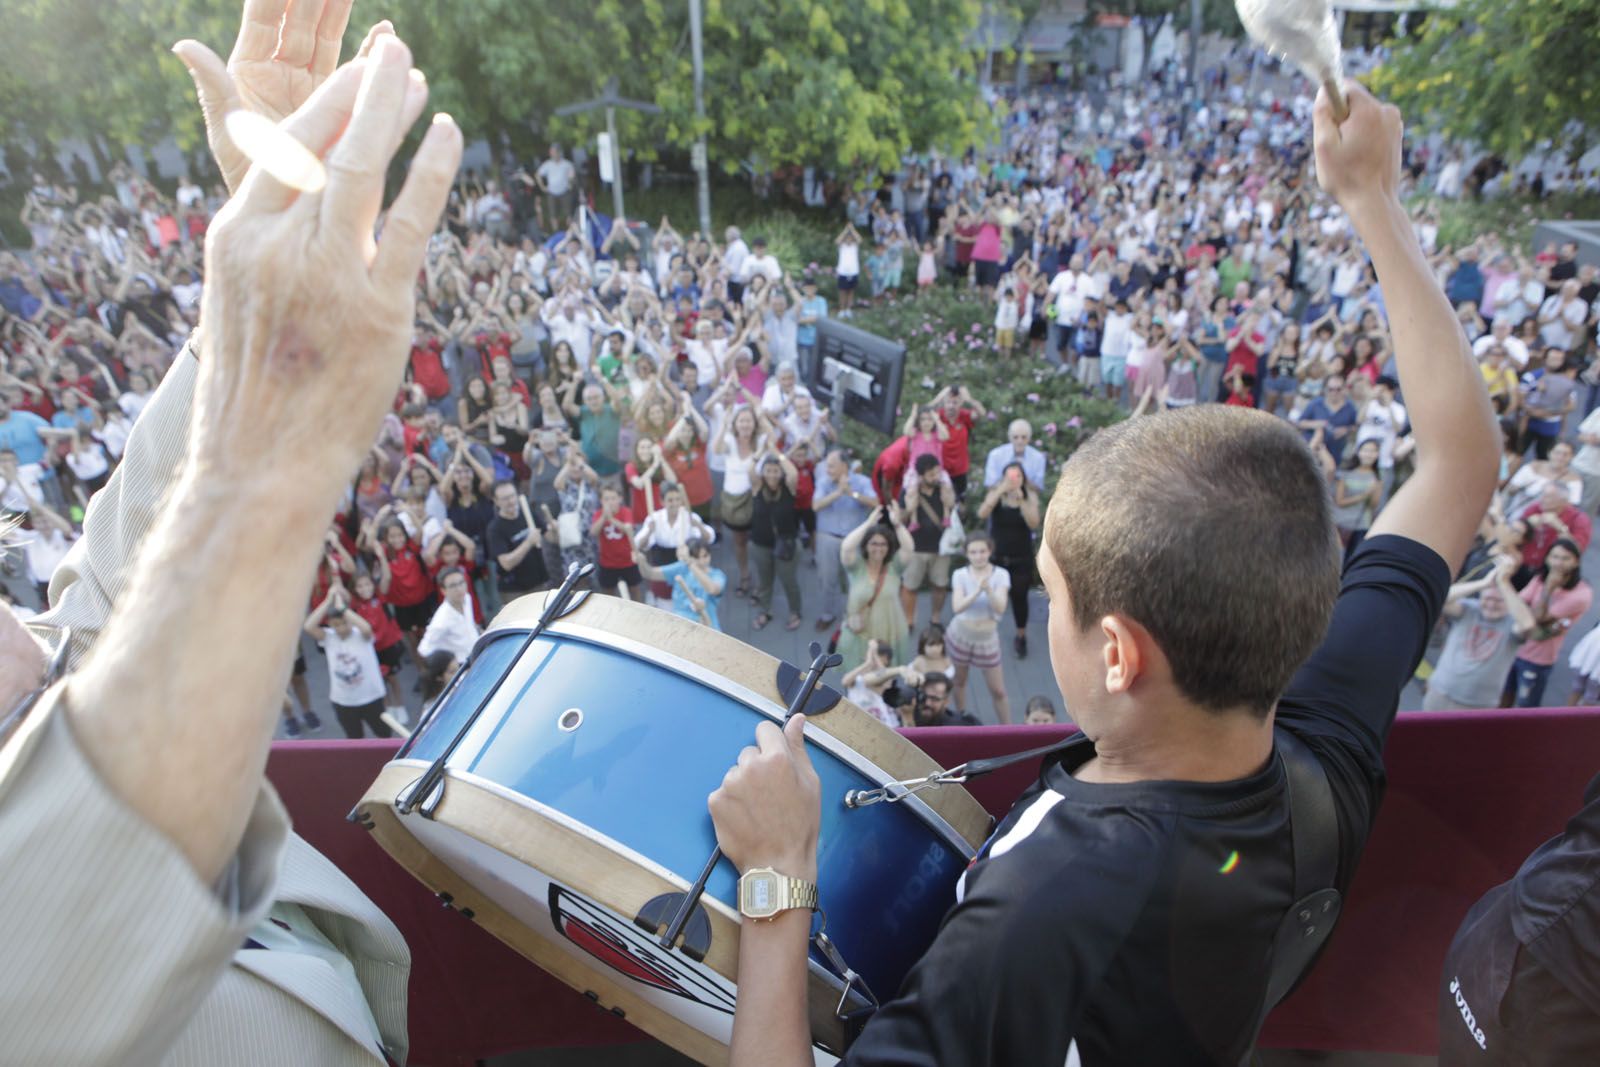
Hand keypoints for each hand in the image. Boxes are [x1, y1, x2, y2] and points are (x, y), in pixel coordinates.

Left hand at [173, 1, 380, 196]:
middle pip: (300, 18)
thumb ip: (214, 88)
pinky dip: (371, 50)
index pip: (264, 16)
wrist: (288, 220)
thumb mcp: (230, 136)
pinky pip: (358, 70)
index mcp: (250, 70)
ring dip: (343, 11)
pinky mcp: (341, 104)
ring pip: (329, 37)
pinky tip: (386, 31)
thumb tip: (182, 45)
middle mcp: (282, 72)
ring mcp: (313, 87)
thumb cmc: (251, 184)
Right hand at [191, 37, 461, 497]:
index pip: (282, 147)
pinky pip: (411, 221)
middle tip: (396, 52)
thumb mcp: (244, 305)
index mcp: (235, 238)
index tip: (357, 78)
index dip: (328, 105)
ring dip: (397, 114)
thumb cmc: (257, 393)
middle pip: (327, 145)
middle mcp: (277, 245)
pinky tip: (449, 133)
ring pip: (364, 168)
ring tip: (421, 80)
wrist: (260, 466)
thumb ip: (278, 253)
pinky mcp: (377, 308)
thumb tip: (319, 217)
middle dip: (367, 91)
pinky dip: (433, 171)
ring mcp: (327, 274)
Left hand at [708, 715, 819, 879]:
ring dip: (743, 786)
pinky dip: (731, 802)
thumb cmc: (799, 826)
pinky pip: (723, 792)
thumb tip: (796, 720)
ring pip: (735, 773)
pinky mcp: (715, 801)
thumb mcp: (810, 784)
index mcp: (777, 758)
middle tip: (770, 795)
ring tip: (758, 810)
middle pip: (749, 753)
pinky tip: (745, 818)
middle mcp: (750, 766)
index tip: (774, 762)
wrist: (778, 864)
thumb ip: (798, 747)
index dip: (771, 745)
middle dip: (757, 768)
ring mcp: (730, 783)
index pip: (765, 729)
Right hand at [1312, 82, 1401, 218]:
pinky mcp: (1397, 134)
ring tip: (1351, 155)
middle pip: (1354, 102)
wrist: (1374, 202)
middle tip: (1339, 147)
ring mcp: (1395, 122)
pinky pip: (1373, 126)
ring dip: (1353, 130)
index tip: (1329, 127)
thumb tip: (1324, 92)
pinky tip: (1362, 158)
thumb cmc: (1346, 177)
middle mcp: (1387, 110)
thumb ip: (1322, 114)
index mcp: (1369, 109)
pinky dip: (1364, 137)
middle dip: (1342, 119)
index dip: (1331, 104)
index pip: (1345, 86)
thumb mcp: (1323, 146)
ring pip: (1364, 115)